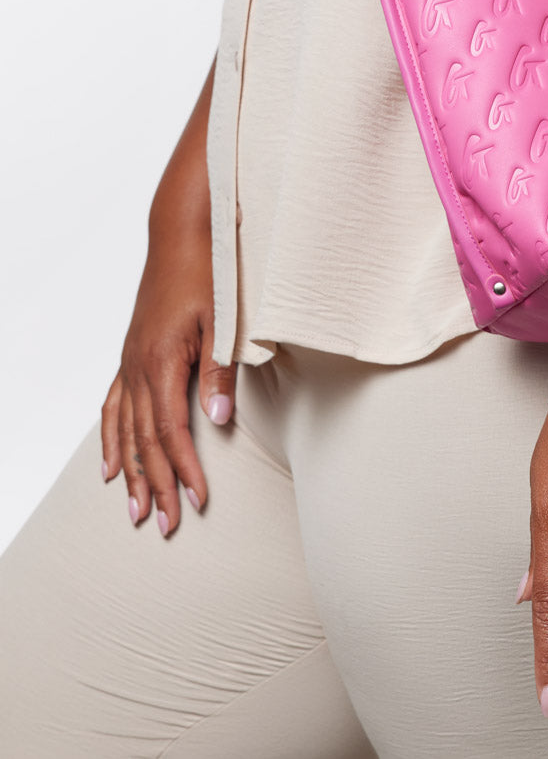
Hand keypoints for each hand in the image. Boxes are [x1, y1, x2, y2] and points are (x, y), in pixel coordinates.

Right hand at [99, 209, 236, 535]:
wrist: (181, 235)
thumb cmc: (207, 273)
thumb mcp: (223, 321)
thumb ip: (220, 374)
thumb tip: (219, 424)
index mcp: (162, 362)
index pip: (171, 431)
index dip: (184, 469)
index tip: (197, 501)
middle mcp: (138, 368)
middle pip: (145, 440)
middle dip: (158, 485)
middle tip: (167, 524)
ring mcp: (130, 362)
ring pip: (124, 430)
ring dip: (131, 474)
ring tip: (136, 511)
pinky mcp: (130, 356)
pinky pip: (113, 407)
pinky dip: (112, 440)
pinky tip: (112, 467)